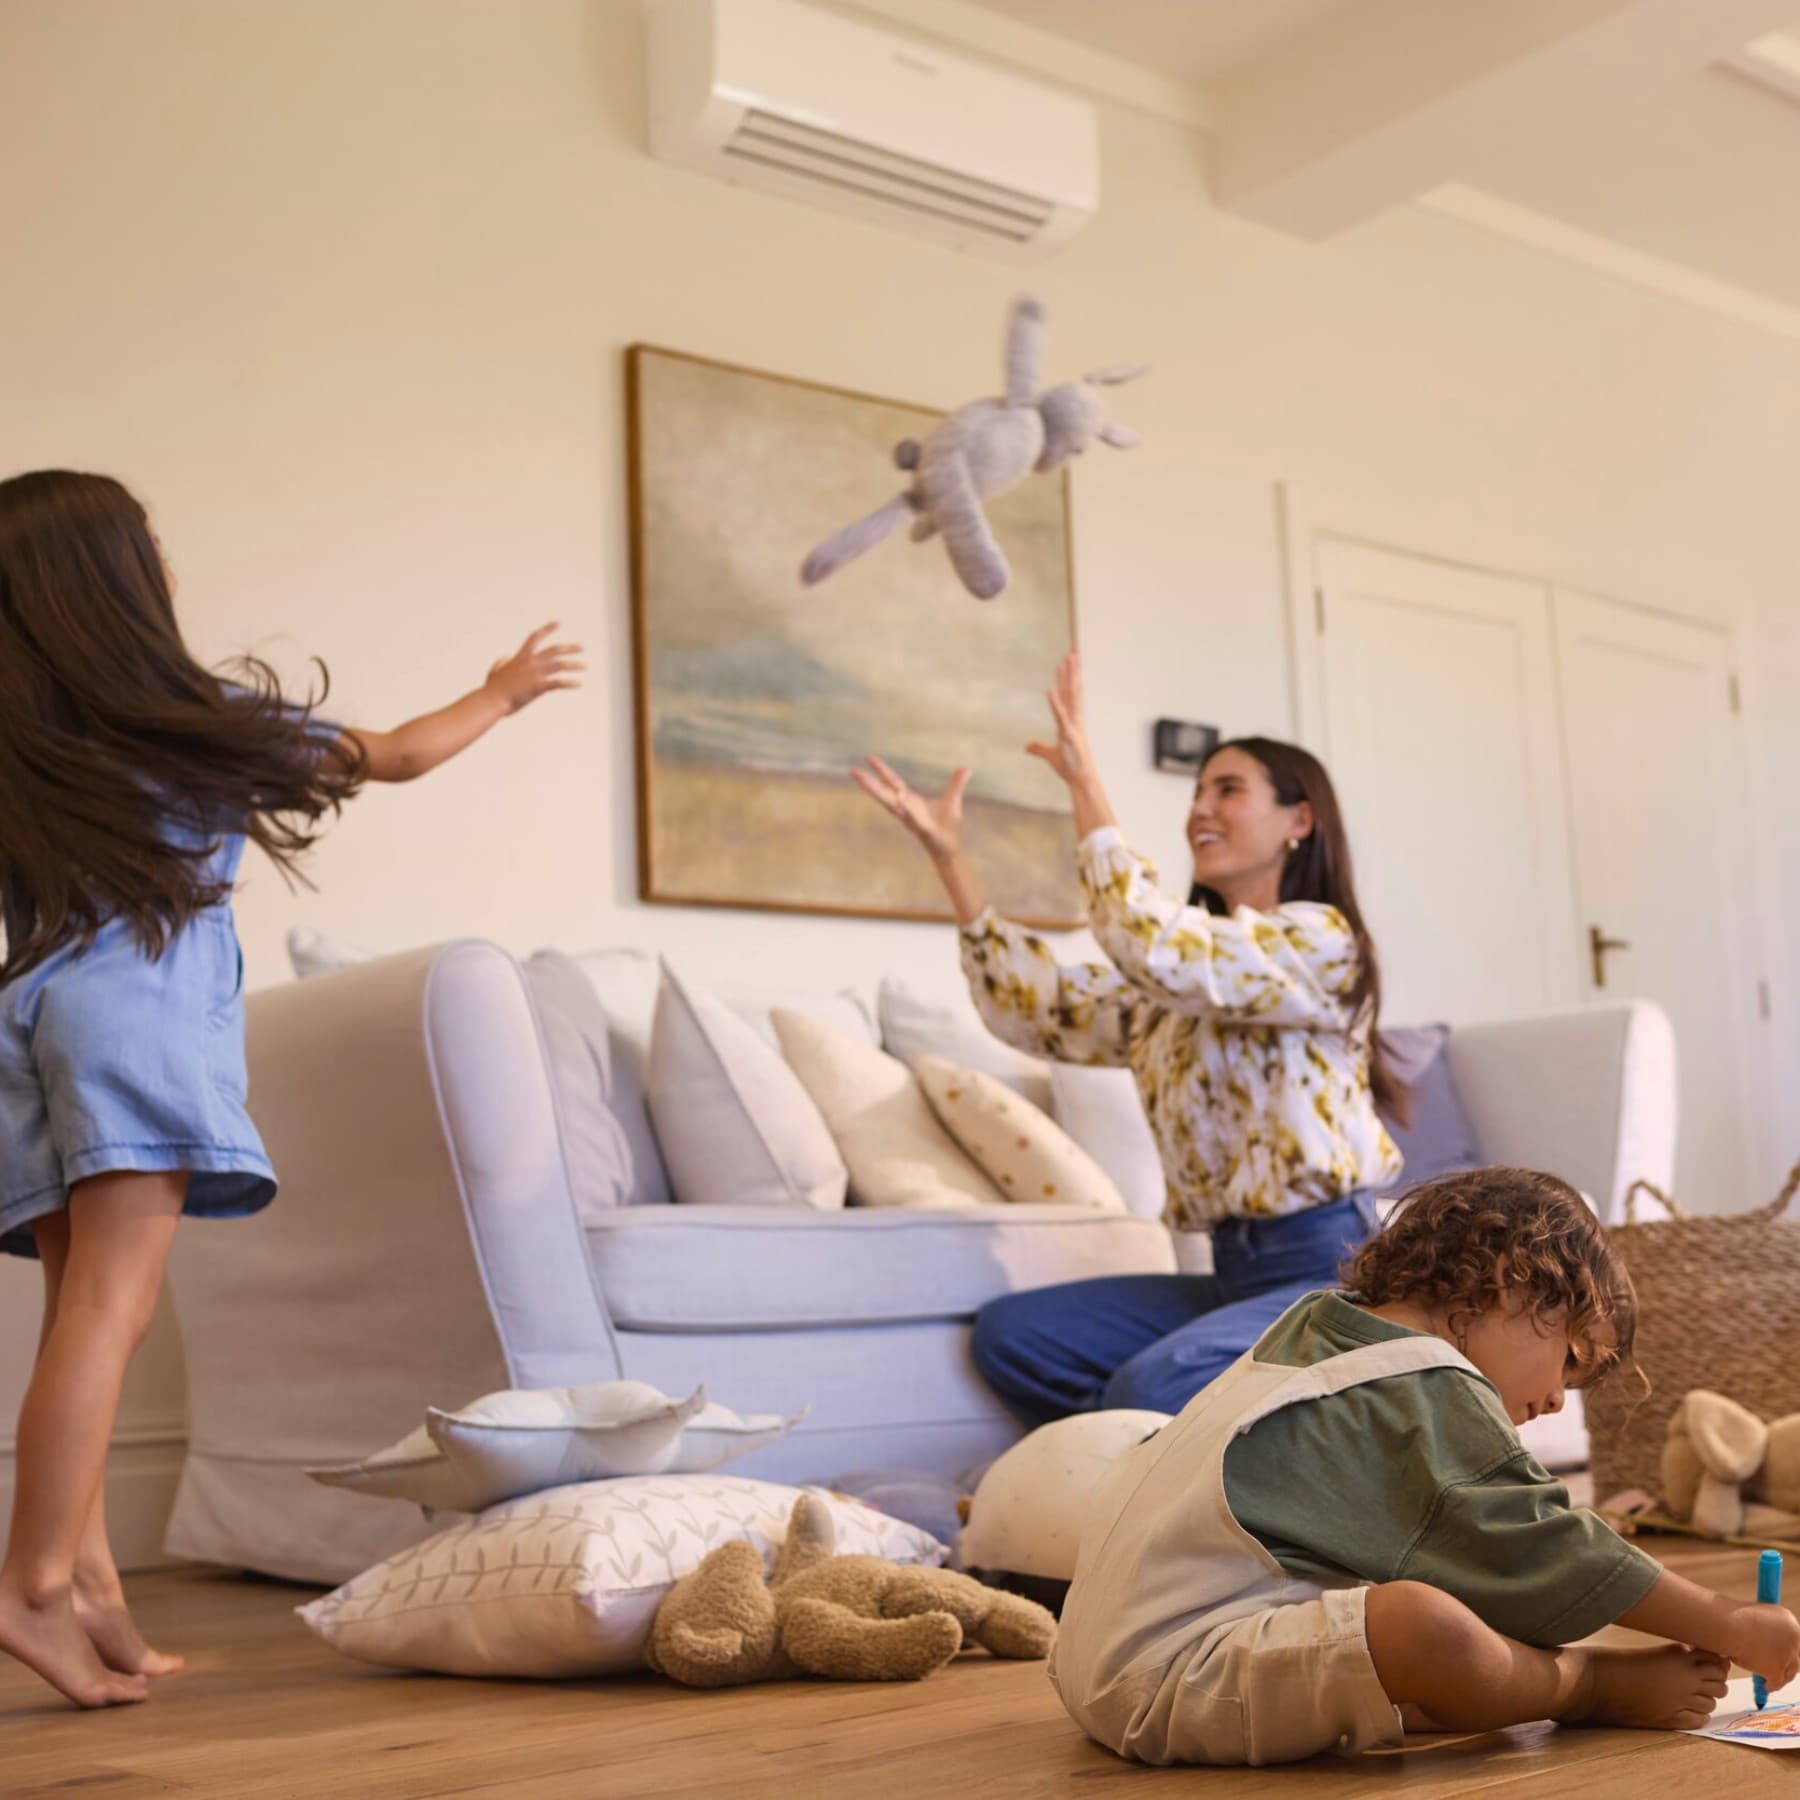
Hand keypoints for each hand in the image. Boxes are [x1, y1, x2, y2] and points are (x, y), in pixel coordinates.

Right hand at [484, 623, 583, 714]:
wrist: (492, 700)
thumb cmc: (493, 688)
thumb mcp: (495, 670)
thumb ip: (501, 661)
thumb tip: (506, 657)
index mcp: (521, 657)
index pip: (535, 638)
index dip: (547, 629)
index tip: (558, 623)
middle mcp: (530, 662)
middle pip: (554, 650)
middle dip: (569, 648)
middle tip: (582, 647)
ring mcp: (535, 673)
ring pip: (560, 664)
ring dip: (574, 664)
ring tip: (584, 666)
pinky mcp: (538, 686)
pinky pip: (559, 682)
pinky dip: (570, 683)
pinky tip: (579, 684)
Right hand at [851, 755, 969, 860]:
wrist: (950, 849)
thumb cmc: (947, 827)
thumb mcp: (952, 800)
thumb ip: (956, 784)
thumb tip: (966, 769)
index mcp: (911, 801)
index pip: (893, 783)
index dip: (882, 770)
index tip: (868, 757)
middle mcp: (906, 810)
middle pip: (885, 794)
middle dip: (869, 783)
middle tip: (853, 771)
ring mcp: (913, 820)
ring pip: (893, 806)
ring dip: (880, 794)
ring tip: (865, 782)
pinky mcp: (924, 830)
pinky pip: (915, 819)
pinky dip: (909, 810)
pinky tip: (901, 799)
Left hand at [1026, 650, 1099, 789]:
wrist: (1080, 780)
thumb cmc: (1070, 767)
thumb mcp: (1050, 756)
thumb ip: (1039, 749)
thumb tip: (1027, 747)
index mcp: (1071, 720)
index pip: (1069, 694)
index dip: (1068, 677)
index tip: (1068, 661)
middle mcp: (1075, 719)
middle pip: (1072, 689)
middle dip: (1072, 670)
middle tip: (1073, 651)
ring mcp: (1073, 725)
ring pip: (1070, 697)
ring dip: (1068, 679)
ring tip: (1066, 661)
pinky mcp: (1069, 735)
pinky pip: (1061, 716)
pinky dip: (1055, 704)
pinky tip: (1049, 691)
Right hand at [1728, 1603, 1799, 1689]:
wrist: (1725, 1623)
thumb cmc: (1732, 1615)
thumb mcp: (1755, 1617)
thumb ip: (1765, 1628)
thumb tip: (1765, 1641)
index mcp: (1788, 1620)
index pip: (1795, 1640)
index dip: (1787, 1650)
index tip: (1781, 1655)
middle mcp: (1793, 1637)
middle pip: (1795, 1658)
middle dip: (1787, 1665)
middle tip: (1780, 1670)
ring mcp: (1787, 1654)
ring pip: (1789, 1672)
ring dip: (1781, 1677)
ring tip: (1769, 1680)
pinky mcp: (1776, 1669)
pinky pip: (1777, 1682)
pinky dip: (1771, 1685)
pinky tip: (1766, 1686)